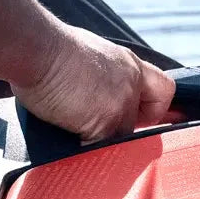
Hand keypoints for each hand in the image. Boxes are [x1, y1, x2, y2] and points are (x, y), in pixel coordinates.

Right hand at [12, 25, 175, 141]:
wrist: (36, 49)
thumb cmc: (48, 49)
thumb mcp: (88, 54)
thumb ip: (101, 75)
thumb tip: (92, 92)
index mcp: (129, 65)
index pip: (163, 91)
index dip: (153, 109)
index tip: (139, 119)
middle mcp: (131, 83)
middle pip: (139, 124)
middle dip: (117, 130)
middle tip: (92, 126)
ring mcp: (121, 104)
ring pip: (119, 139)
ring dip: (98, 140)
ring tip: (72, 128)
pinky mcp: (105, 123)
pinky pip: (100, 149)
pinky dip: (82, 148)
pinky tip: (66, 136)